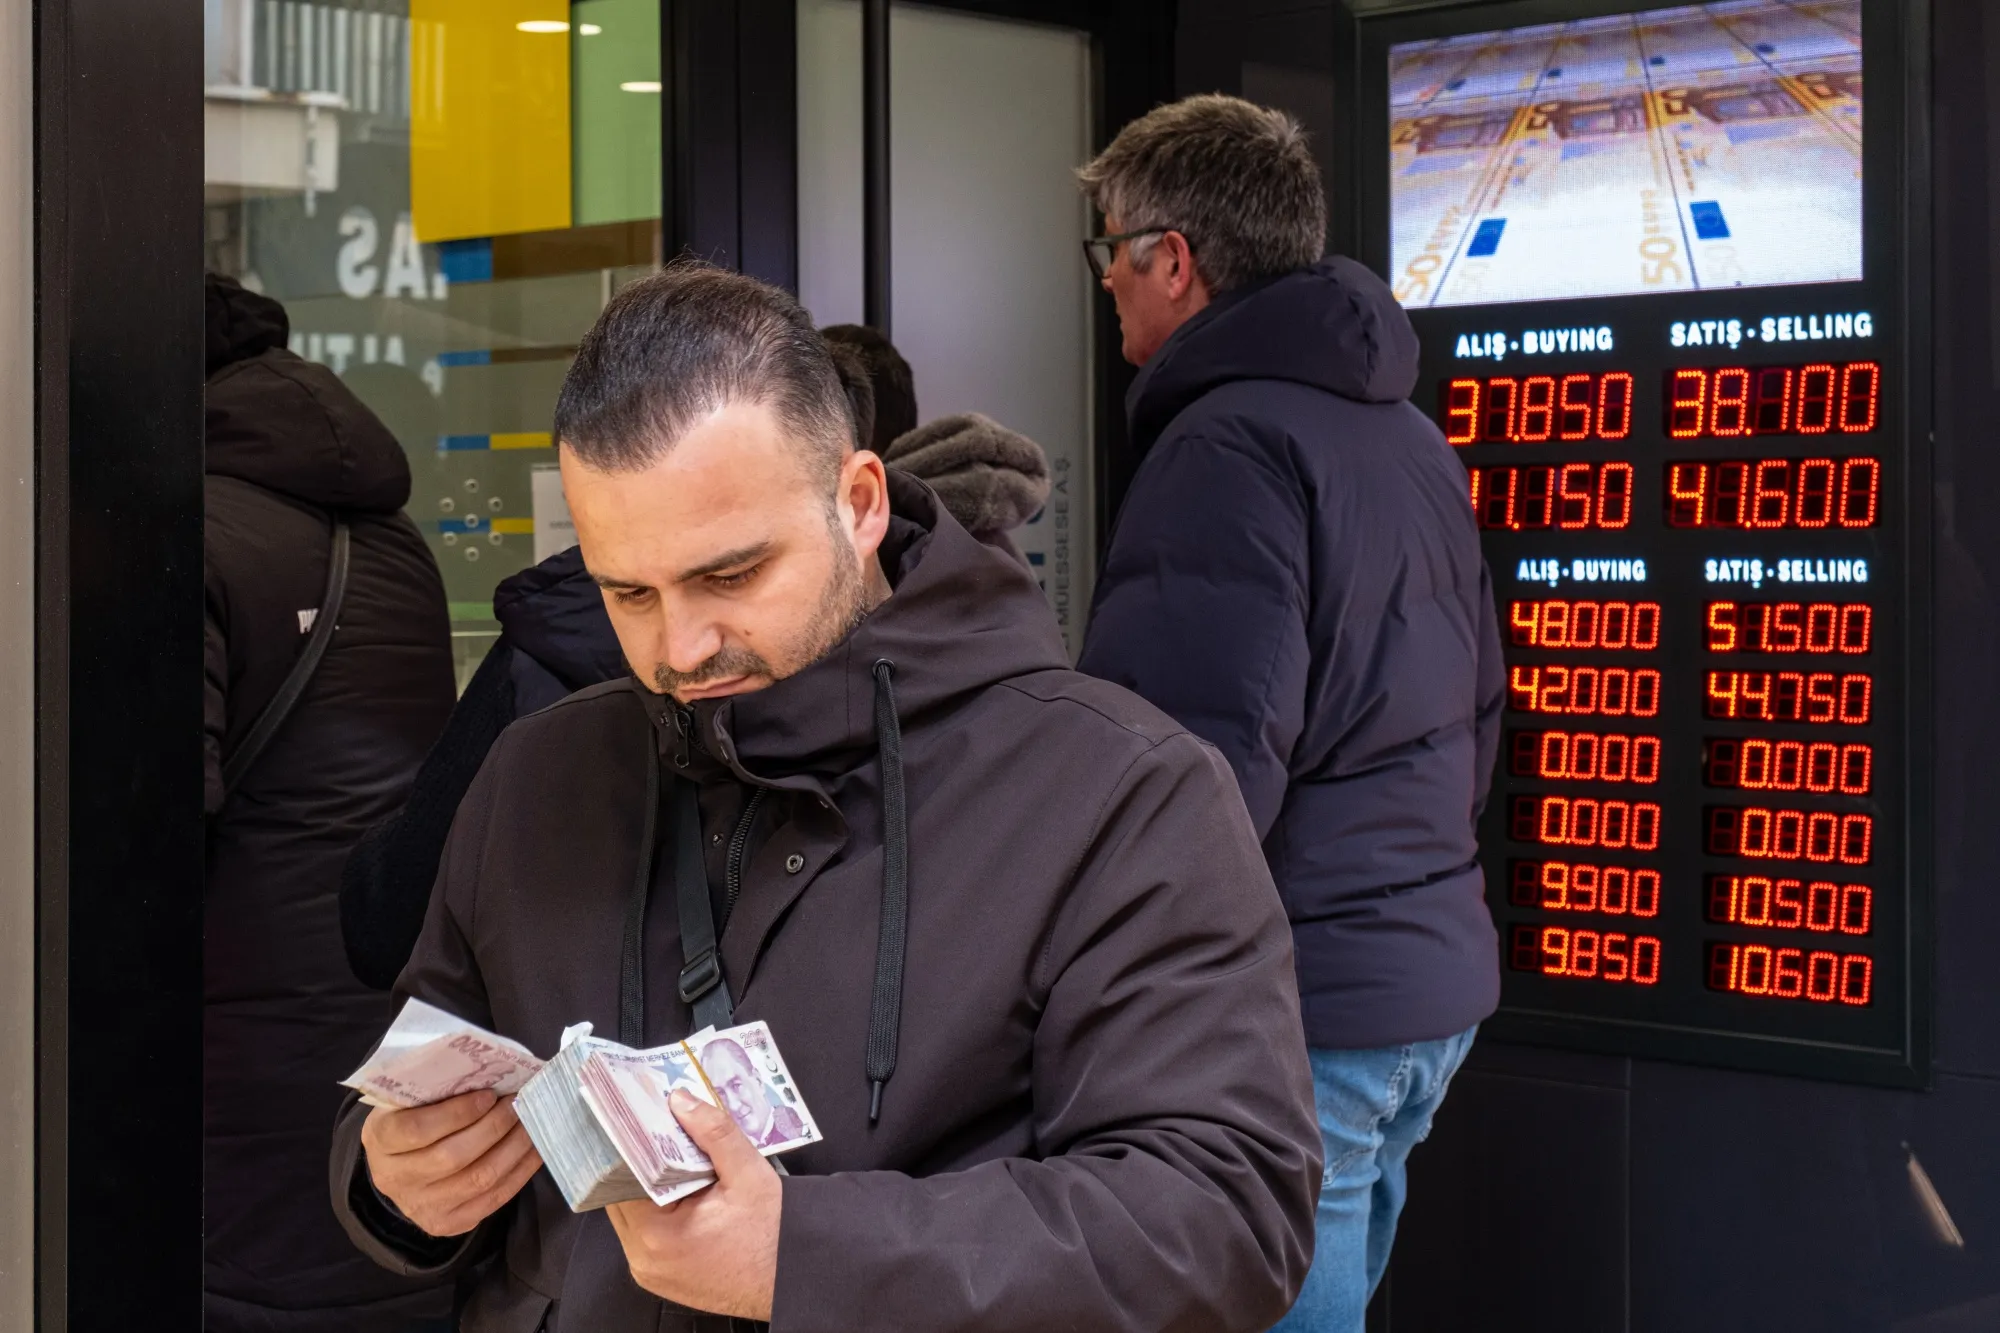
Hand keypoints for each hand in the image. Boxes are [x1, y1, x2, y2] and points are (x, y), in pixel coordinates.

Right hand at [360, 1090, 542, 1237]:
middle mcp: (395, 1178)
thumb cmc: (411, 1117)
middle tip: (518, 1102)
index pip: (417, 1129)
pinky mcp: (450, 1223)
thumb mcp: (408, 1098)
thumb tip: (490, 1072)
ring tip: (530, 1120)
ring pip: (479, 1179)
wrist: (398, 1167)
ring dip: (514, 1147)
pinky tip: (534, 1147)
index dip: (458, 1112)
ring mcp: (422, 1207)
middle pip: (453, 1156)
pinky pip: (494, 1198)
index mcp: (380, 1139)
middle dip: (494, 1126)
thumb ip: (436, 1087)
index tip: (489, 1094)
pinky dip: (521, 1170)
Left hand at [607, 1089, 782, 1318]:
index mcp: (655, 1234)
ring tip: (676, 1161)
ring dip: (650, 1188)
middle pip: (622, 1196)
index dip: (632, 1146)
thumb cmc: (772, 1235)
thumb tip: (680, 1100)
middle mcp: (643, 1258)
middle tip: (660, 1133)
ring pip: (633, 1214)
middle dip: (640, 1165)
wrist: (789, 1280)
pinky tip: (684, 1192)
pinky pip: (646, 1235)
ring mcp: (649, 1271)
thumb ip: (714, 1133)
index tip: (642, 1120)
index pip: (620, 1179)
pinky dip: (659, 1211)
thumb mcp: (748, 1174)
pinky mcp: (660, 1277)